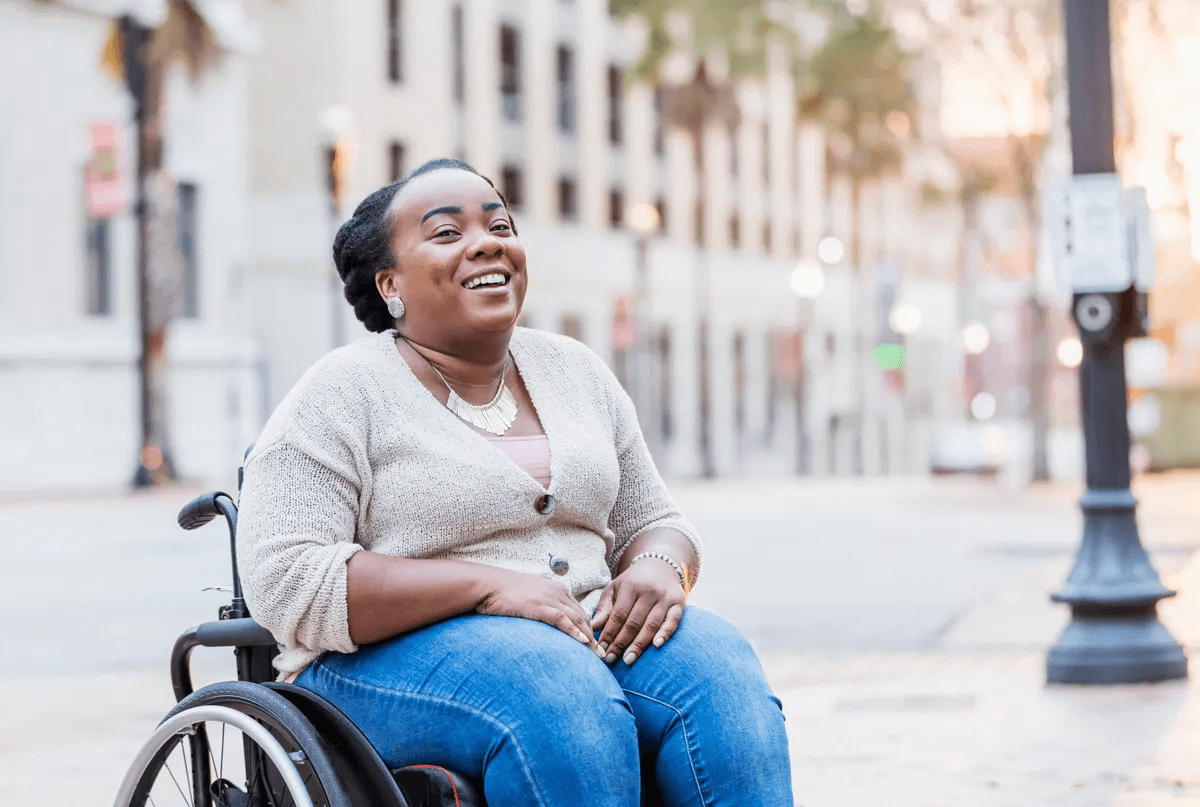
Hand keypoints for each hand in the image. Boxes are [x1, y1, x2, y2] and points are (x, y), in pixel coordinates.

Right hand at [476, 568, 603, 655]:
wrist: (486, 584)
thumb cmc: (502, 593)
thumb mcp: (526, 598)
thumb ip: (538, 608)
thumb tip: (541, 621)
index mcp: (555, 589)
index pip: (578, 610)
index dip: (588, 628)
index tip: (594, 644)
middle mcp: (556, 592)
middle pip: (582, 616)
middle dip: (594, 635)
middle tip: (602, 653)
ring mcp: (548, 599)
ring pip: (576, 619)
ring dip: (589, 638)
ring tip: (599, 654)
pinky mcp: (538, 606)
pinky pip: (562, 620)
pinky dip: (574, 631)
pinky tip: (583, 643)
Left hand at [590, 558, 684, 665]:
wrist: (659, 565)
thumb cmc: (632, 583)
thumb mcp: (615, 589)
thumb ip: (604, 608)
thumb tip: (592, 627)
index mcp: (630, 586)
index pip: (618, 615)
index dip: (609, 633)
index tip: (601, 649)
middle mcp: (649, 591)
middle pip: (634, 622)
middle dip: (621, 643)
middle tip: (611, 659)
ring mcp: (665, 597)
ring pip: (651, 624)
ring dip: (639, 644)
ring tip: (628, 660)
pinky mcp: (679, 602)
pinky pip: (673, 621)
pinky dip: (666, 633)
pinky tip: (656, 646)